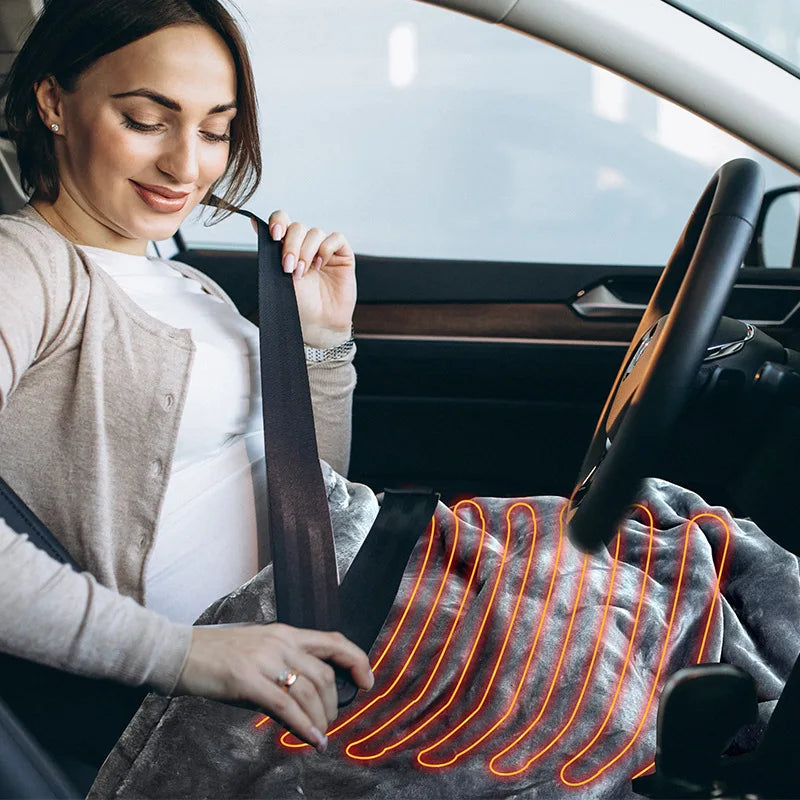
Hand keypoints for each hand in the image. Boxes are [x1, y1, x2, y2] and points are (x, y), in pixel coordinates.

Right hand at [175, 623, 372, 751]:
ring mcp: (263, 660)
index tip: (367, 681)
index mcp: (284, 633)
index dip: (357, 661)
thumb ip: (283, 667)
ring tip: (320, 734)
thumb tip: (305, 699)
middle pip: (324, 674)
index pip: (333, 641)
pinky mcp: (246, 680)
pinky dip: (304, 726)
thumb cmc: (216, 655)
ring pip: (309, 692)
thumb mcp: (257, 651)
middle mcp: (279, 642)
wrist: (178, 652)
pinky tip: (312, 739)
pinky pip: (285, 707)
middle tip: (330, 721)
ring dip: (320, 719)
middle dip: (334, 704)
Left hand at [263, 210, 355, 348]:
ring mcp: (325, 250)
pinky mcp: (342, 256)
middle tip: (289, 267)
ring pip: (315, 233)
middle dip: (291, 246)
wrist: (318, 323)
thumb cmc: (298, 305)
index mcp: (289, 248)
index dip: (279, 222)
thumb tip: (254, 222)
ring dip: (306, 251)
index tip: (275, 236)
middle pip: (298, 227)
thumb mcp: (278, 276)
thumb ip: (270, 250)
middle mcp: (306, 246)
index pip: (283, 221)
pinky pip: (335, 238)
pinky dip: (326, 249)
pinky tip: (320, 265)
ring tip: (303, 273)